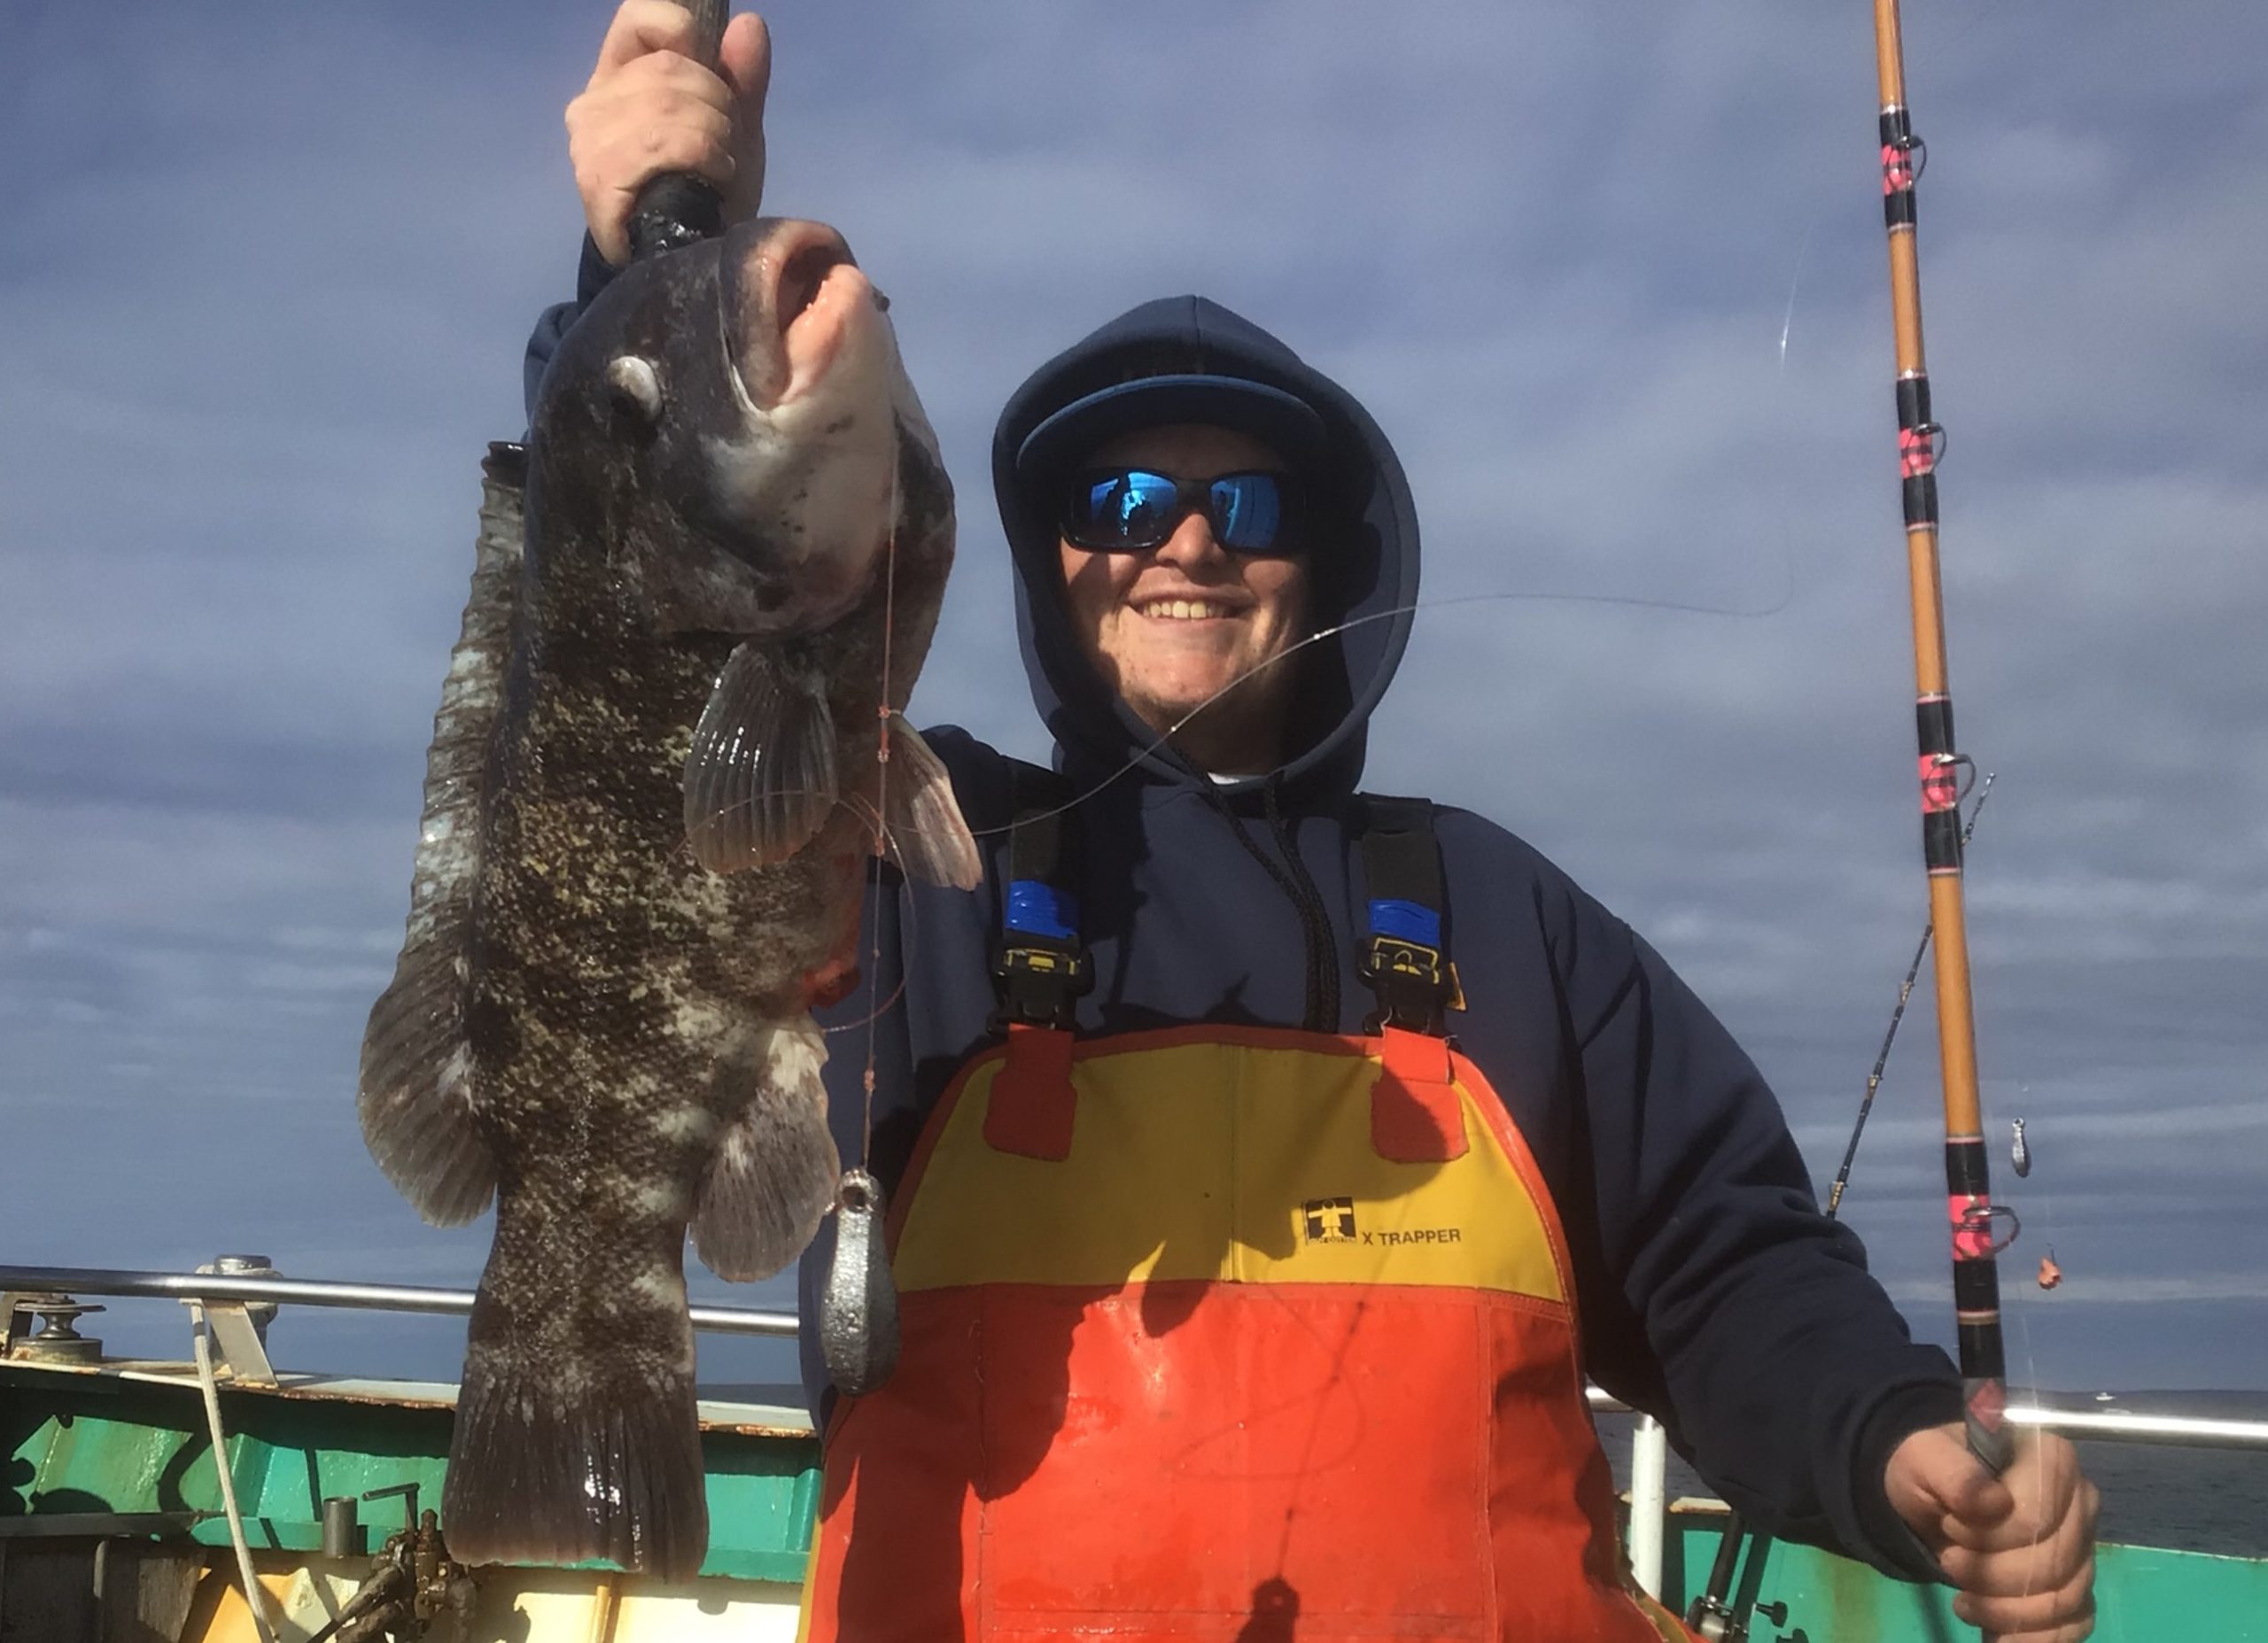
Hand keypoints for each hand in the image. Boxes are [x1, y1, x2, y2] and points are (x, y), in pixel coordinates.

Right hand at [567, 2, 772, 264]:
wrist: (682, 262)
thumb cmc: (704, 192)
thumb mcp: (733, 130)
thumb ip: (742, 79)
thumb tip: (749, 23)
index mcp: (619, 76)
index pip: (640, 19)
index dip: (681, 32)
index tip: (710, 72)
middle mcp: (594, 101)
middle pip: (668, 67)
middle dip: (718, 104)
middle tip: (726, 145)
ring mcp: (590, 139)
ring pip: (667, 104)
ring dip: (715, 135)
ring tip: (720, 165)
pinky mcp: (598, 176)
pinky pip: (662, 143)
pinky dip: (702, 156)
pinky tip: (712, 177)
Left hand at [1884, 1422, 2097, 1640]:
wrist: (1936, 1503)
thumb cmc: (1932, 1472)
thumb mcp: (1923, 1458)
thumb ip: (1953, 1473)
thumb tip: (1993, 1503)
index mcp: (2052, 1459)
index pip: (2035, 1518)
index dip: (1988, 1535)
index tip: (1951, 1527)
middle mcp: (2082, 1502)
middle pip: (2052, 1564)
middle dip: (1991, 1576)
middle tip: (1951, 1562)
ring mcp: (2085, 1548)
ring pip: (2064, 1600)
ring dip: (2005, 1612)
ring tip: (1965, 1600)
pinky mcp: (2080, 1586)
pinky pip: (2074, 1625)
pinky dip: (2032, 1637)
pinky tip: (1996, 1634)